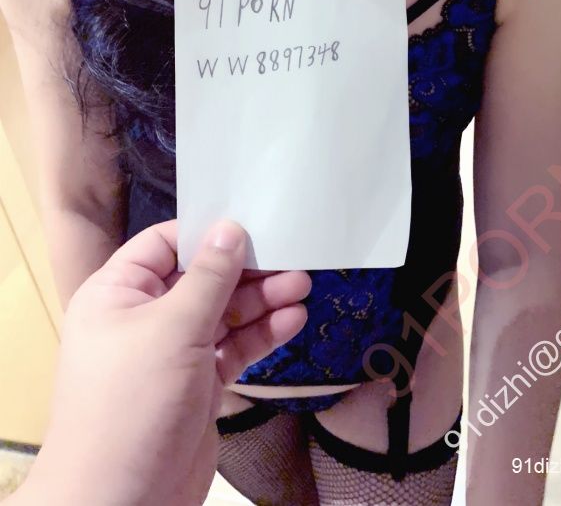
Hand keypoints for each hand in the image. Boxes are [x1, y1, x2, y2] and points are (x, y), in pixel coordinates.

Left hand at [24, 219, 310, 505]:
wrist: (121, 501)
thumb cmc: (134, 401)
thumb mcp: (172, 328)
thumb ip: (208, 277)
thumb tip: (230, 228)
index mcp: (117, 293)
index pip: (163, 244)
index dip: (204, 234)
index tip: (250, 224)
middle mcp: (143, 317)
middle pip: (200, 279)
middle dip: (246, 272)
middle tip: (292, 260)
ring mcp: (172, 353)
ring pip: (222, 314)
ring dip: (261, 302)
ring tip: (303, 287)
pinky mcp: (197, 385)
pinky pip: (231, 348)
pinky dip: (260, 335)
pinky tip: (292, 322)